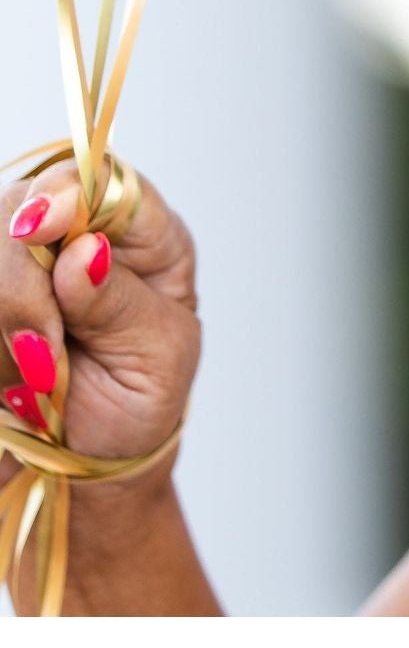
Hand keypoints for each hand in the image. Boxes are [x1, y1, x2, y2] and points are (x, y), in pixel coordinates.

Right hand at [2, 160, 200, 515]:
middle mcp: (78, 236)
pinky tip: (14, 388)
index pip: (101, 181)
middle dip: (22, 288)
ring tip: (36, 384)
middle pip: (20, 211)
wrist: (88, 466)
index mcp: (144, 237)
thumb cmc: (138, 405)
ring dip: (4, 326)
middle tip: (44, 357)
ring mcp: (22, 266)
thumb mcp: (155, 358)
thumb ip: (120, 303)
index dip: (64, 193)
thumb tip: (86, 251)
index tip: (39, 229)